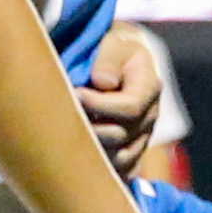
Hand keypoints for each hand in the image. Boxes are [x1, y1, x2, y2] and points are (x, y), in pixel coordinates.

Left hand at [75, 32, 165, 178]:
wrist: (113, 58)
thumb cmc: (108, 46)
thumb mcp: (111, 41)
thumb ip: (108, 57)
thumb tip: (103, 83)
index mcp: (149, 86)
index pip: (131, 107)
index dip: (100, 105)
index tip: (74, 94)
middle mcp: (150, 114)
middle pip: (122, 136)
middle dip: (89, 130)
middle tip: (62, 119)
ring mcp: (142, 136)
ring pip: (121, 158)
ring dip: (93, 153)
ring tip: (67, 137)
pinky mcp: (131, 150)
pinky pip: (121, 170)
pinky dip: (101, 170)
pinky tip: (78, 160)